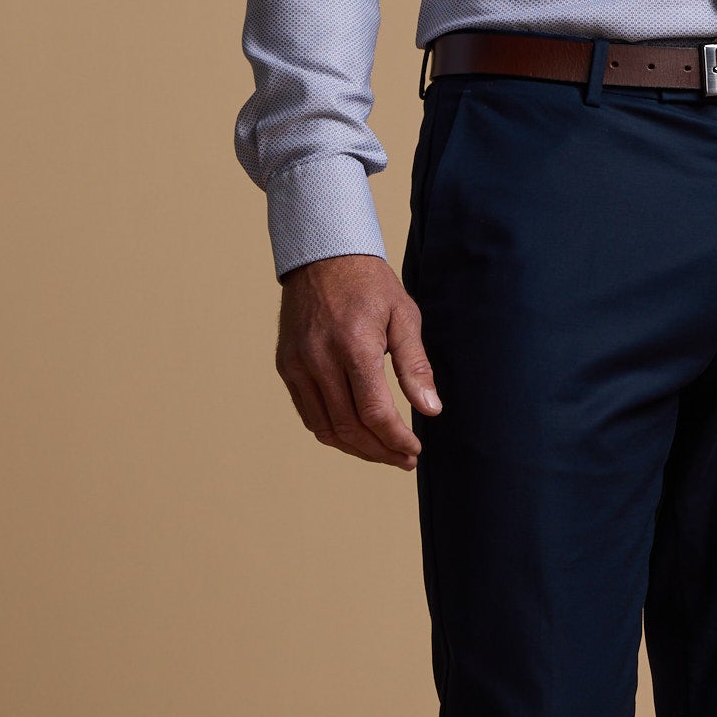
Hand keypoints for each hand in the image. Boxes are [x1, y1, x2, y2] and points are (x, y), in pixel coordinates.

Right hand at [275, 254, 439, 469]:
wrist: (322, 257)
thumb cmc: (370, 284)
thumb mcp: (404, 316)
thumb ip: (415, 366)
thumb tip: (431, 410)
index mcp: (354, 345)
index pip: (374, 412)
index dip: (396, 439)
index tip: (415, 449)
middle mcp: (319, 358)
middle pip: (349, 427)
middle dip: (380, 451)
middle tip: (404, 459)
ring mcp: (297, 364)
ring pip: (326, 428)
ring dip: (356, 448)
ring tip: (383, 453)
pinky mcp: (286, 366)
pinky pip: (308, 414)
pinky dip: (333, 431)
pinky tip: (356, 434)